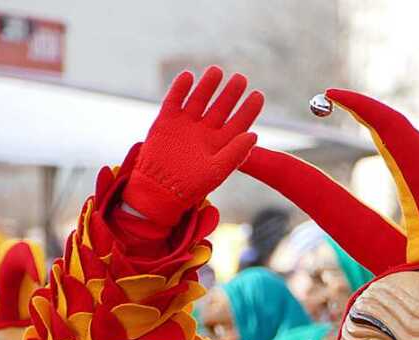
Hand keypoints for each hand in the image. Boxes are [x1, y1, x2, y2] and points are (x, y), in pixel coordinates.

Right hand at [124, 66, 263, 225]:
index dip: (248, 109)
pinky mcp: (166, 121)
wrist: (160, 189)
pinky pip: (174, 100)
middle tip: (241, 78)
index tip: (258, 95)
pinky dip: (180, 88)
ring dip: (207, 85)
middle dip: (231, 93)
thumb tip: (254, 134)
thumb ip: (236, 153)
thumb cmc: (192, 185)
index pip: (238, 122)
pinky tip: (188, 76)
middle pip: (221, 107)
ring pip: (199, 99)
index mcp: (220, 144)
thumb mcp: (217, 170)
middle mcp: (205, 132)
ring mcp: (186, 125)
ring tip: (217, 71)